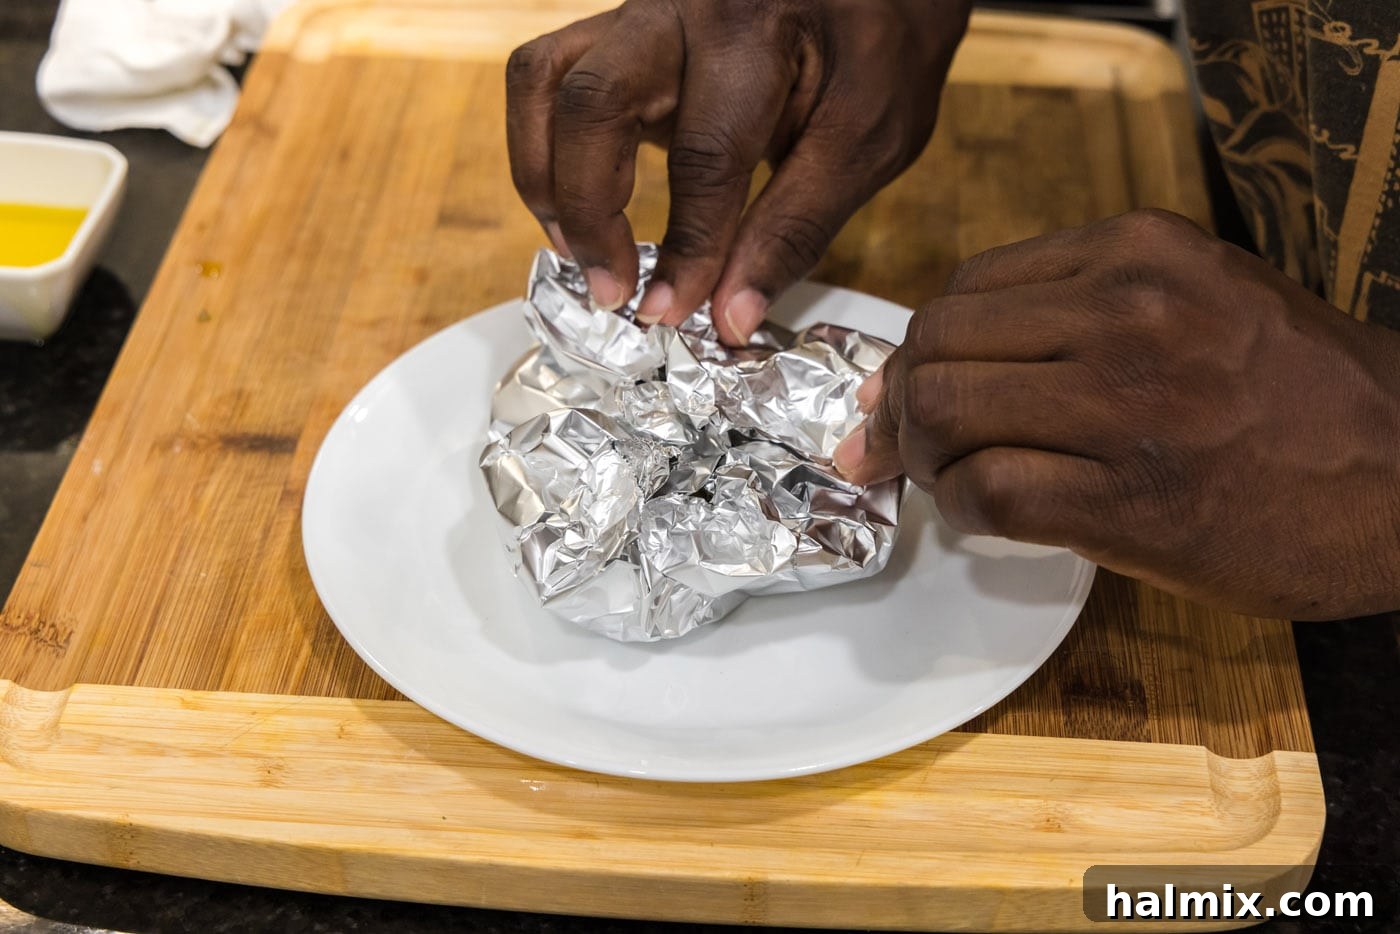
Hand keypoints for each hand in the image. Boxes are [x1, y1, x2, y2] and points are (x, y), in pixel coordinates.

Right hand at [506, 0, 969, 343]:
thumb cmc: (881, 51)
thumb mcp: (867, 142)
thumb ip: (794, 229)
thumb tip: (729, 318)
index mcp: (756, 32)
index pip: (704, 153)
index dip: (687, 248)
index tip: (673, 313)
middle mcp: (682, 7)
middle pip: (593, 104)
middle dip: (590, 212)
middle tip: (613, 292)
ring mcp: (640, 10)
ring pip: (546, 82)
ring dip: (545, 177)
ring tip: (578, 250)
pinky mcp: (620, 28)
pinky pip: (548, 76)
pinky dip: (543, 145)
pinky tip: (574, 201)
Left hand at [836, 209, 1399, 618]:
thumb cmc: (1295, 392)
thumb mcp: (1199, 298)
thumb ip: (1077, 311)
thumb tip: (938, 359)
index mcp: (1136, 252)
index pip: (966, 288)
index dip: (922, 348)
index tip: (909, 390)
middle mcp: (1125, 311)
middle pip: (938, 344)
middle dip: (903, 404)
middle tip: (909, 446)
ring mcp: (1126, 403)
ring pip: (944, 412)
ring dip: (922, 458)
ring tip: (948, 481)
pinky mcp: (1130, 498)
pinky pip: (988, 493)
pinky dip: (962, 510)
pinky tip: (984, 519)